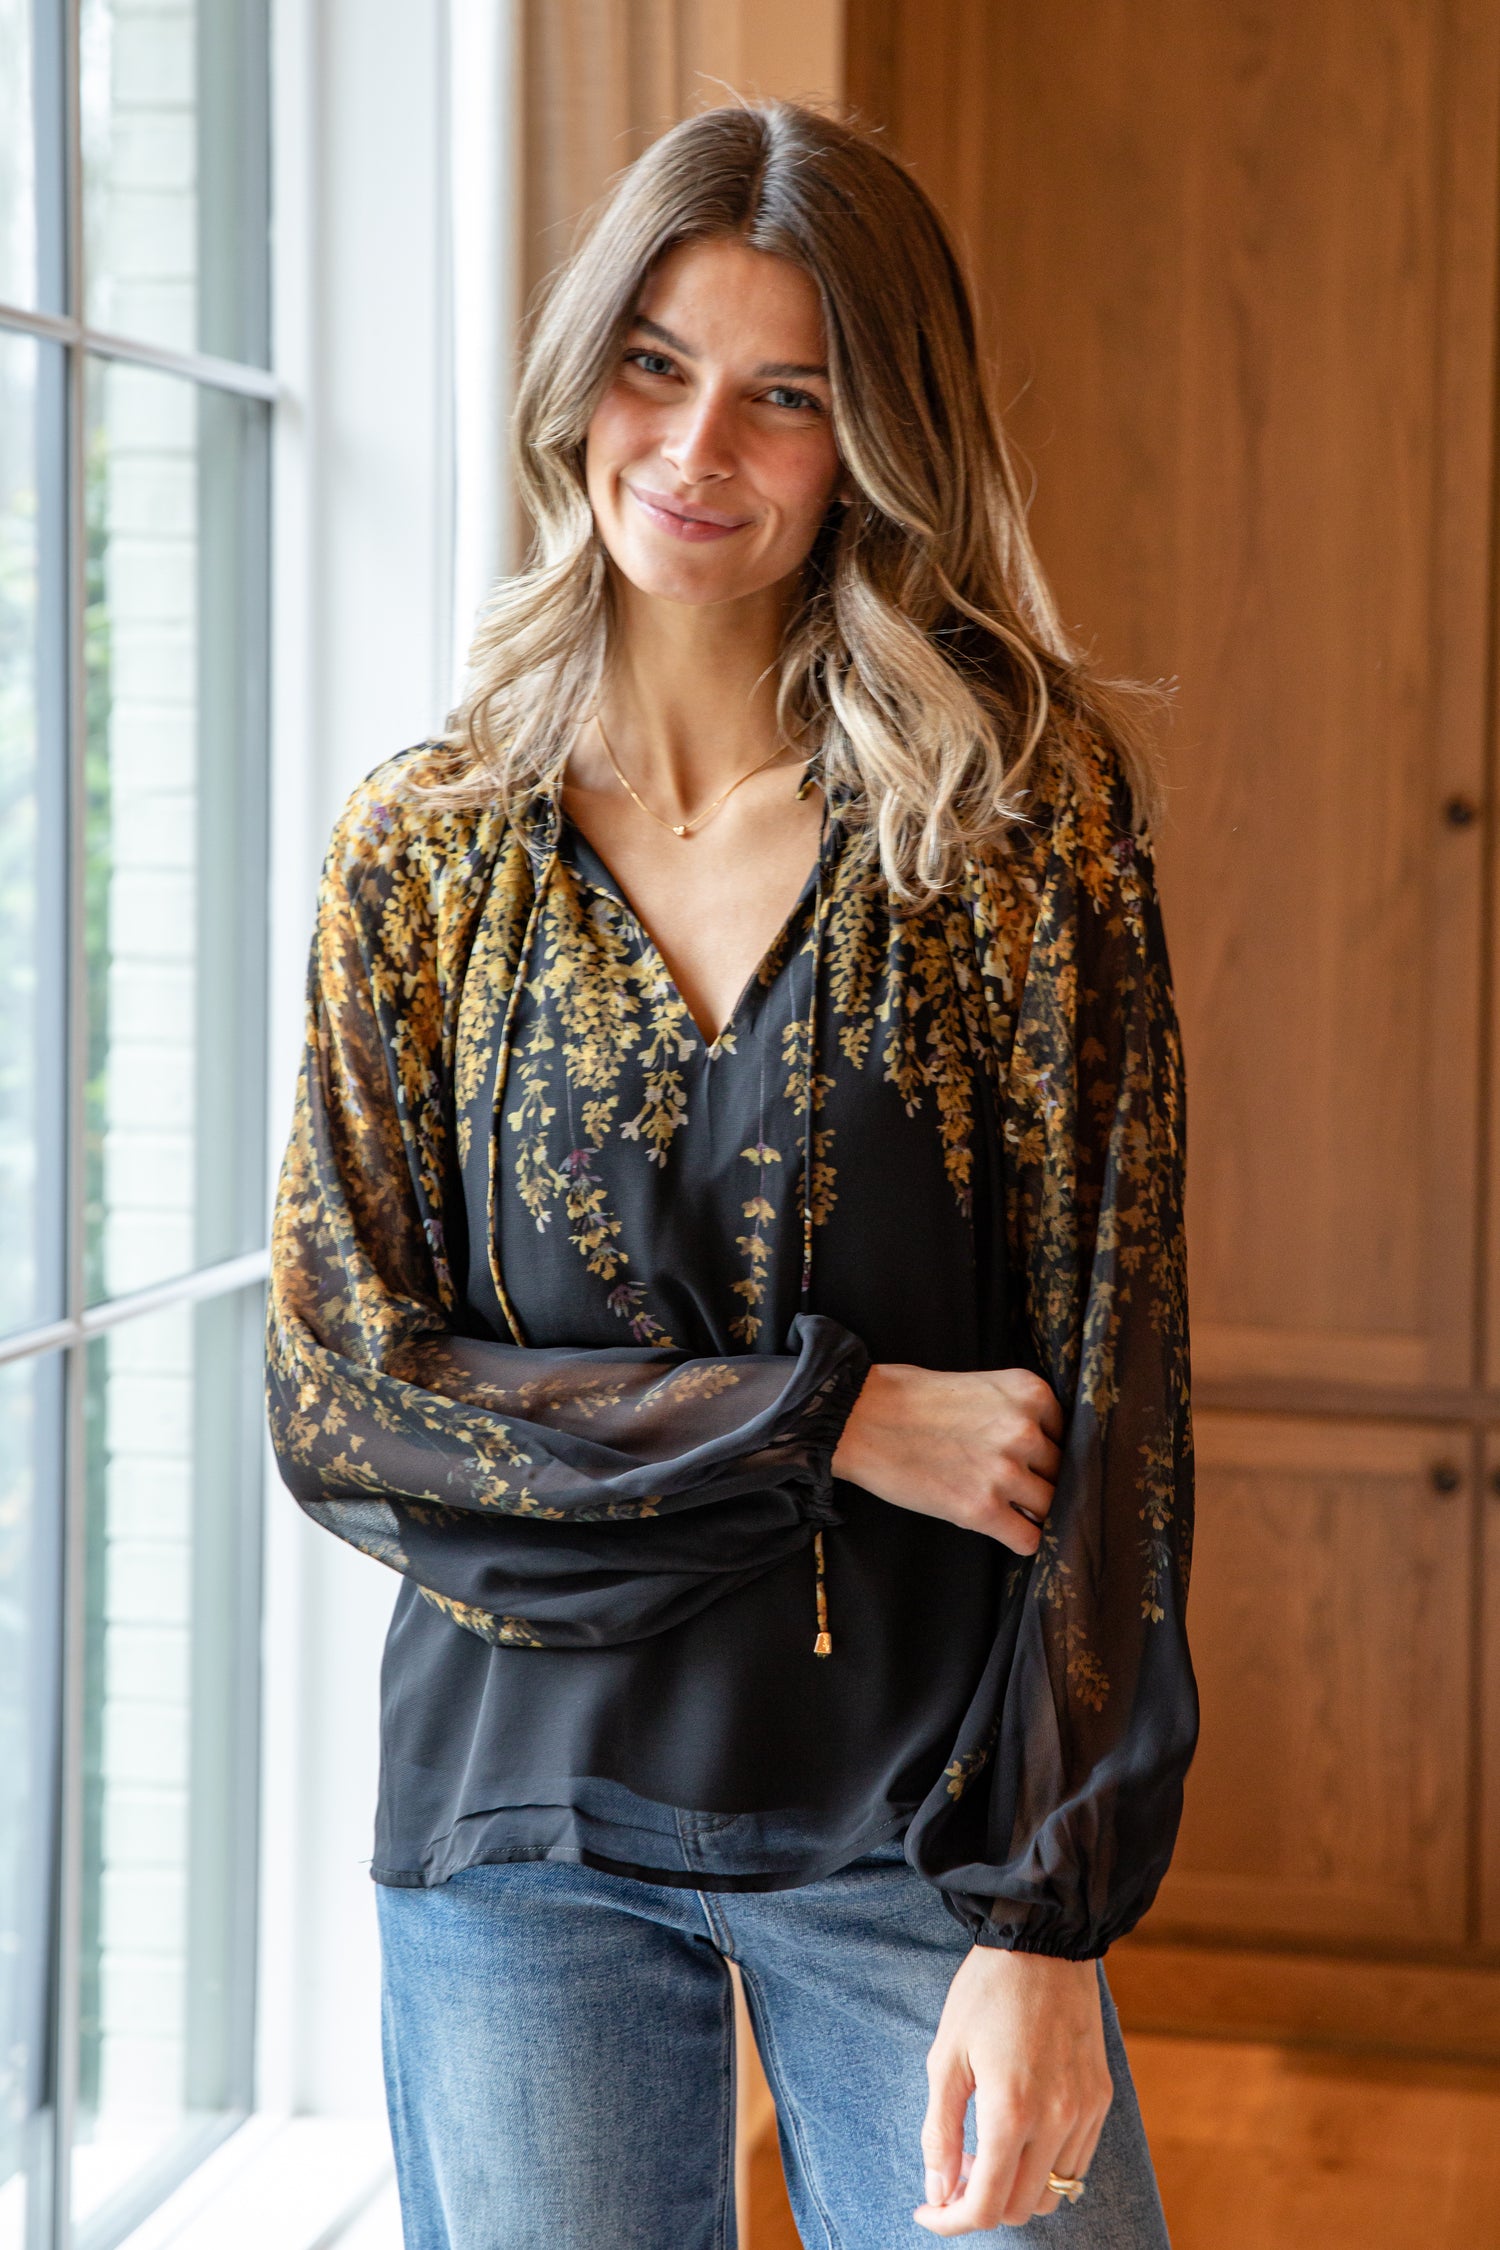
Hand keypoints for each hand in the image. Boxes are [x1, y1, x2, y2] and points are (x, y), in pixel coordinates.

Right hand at [830, 1363, 1062, 1555]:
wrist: (858, 1418)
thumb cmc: (910, 1397)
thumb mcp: (981, 1385)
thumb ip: (1018, 1412)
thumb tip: (1046, 1452)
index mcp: (1030, 1393)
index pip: (1066, 1436)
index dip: (1047, 1452)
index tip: (1027, 1461)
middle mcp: (1026, 1430)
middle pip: (1062, 1473)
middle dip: (1042, 1482)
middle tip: (1014, 1487)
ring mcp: (1006, 1471)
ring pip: (1051, 1507)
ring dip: (1031, 1512)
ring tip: (1005, 1507)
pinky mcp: (981, 1508)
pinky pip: (1028, 1539)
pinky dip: (1020, 1539)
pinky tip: (1003, 1529)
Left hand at [914, 1948, 1112, 2233]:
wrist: (1043, 1942)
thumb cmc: (985, 1993)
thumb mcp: (946, 2057)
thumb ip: (940, 2132)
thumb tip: (939, 2192)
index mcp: (1012, 2111)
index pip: (986, 2205)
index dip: (952, 2220)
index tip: (927, 2209)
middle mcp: (1057, 2121)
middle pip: (1021, 2207)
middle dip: (982, 2203)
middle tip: (955, 2168)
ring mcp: (1085, 2112)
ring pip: (1054, 2192)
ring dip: (1015, 2188)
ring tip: (986, 2148)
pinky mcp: (1101, 2098)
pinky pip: (1076, 2162)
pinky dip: (1045, 2166)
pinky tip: (1020, 2133)